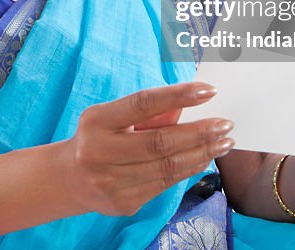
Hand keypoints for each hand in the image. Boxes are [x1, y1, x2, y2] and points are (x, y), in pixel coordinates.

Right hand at [61, 83, 233, 216]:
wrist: (68, 179)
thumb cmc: (99, 138)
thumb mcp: (114, 116)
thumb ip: (150, 111)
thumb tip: (191, 102)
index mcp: (97, 121)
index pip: (143, 103)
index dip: (178, 95)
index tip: (208, 91)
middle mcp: (99, 152)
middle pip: (160, 142)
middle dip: (199, 133)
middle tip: (226, 125)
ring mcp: (110, 182)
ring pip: (167, 168)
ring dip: (201, 154)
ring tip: (224, 143)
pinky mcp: (122, 204)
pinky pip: (164, 185)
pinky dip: (188, 170)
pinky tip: (203, 159)